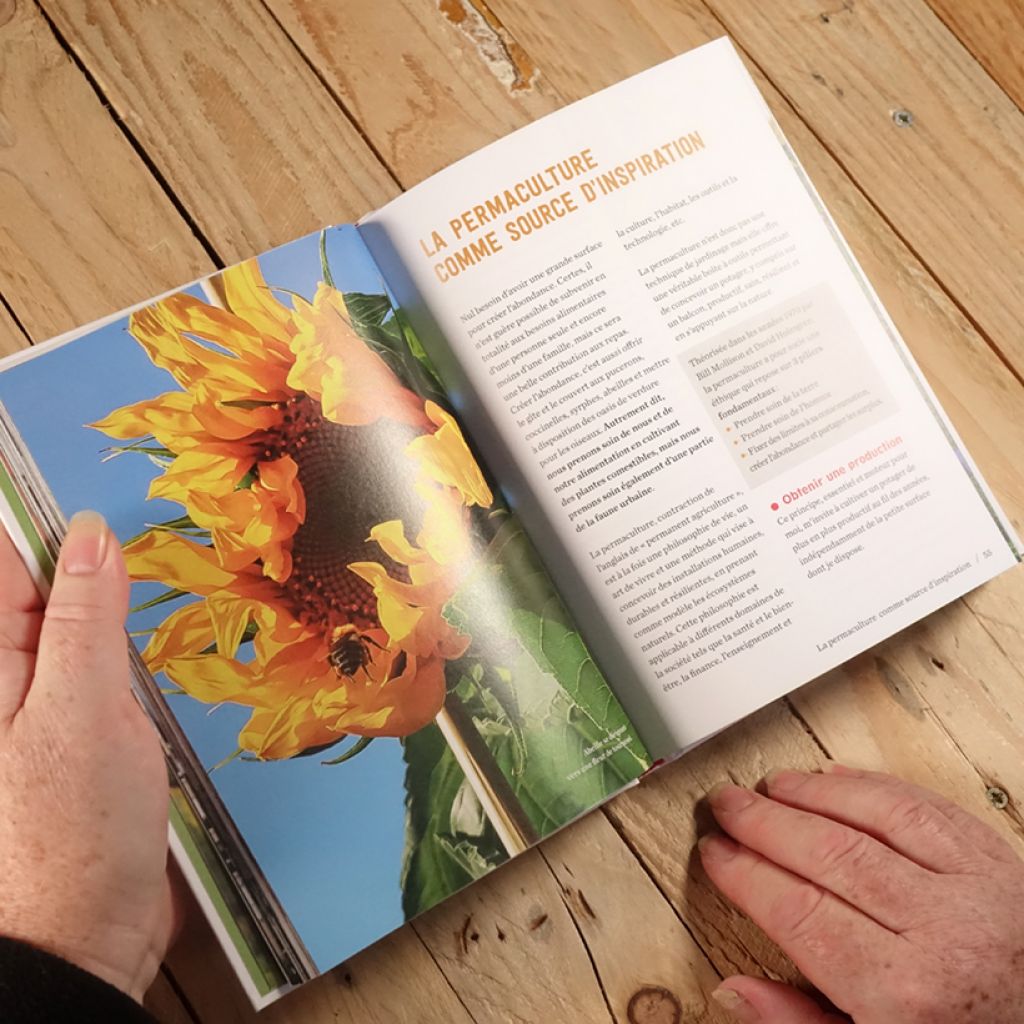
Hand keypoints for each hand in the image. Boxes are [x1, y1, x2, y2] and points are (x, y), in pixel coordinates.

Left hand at [0, 511, 173, 1000]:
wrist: (84, 932)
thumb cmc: (73, 827)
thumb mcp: (84, 709)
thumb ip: (86, 617)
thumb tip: (89, 533)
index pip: (10, 560)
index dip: (51, 514)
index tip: (109, 478)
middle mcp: (13, 673)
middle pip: (52, 585)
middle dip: (102, 553)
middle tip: (168, 516)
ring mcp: (50, 701)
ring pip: (86, 623)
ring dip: (126, 598)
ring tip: (183, 564)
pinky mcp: (84, 728)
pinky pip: (106, 665)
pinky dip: (137, 644)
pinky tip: (169, 636)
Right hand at [699, 766, 1023, 1022]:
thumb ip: (803, 1023)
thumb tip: (736, 992)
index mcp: (906, 993)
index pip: (799, 911)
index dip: (746, 874)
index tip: (716, 854)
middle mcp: (945, 932)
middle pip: (830, 854)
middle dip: (766, 823)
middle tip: (728, 804)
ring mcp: (980, 891)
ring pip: (879, 817)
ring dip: (816, 793)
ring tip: (774, 785)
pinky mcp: (1003, 864)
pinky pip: (929, 807)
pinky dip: (876, 786)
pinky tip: (839, 778)